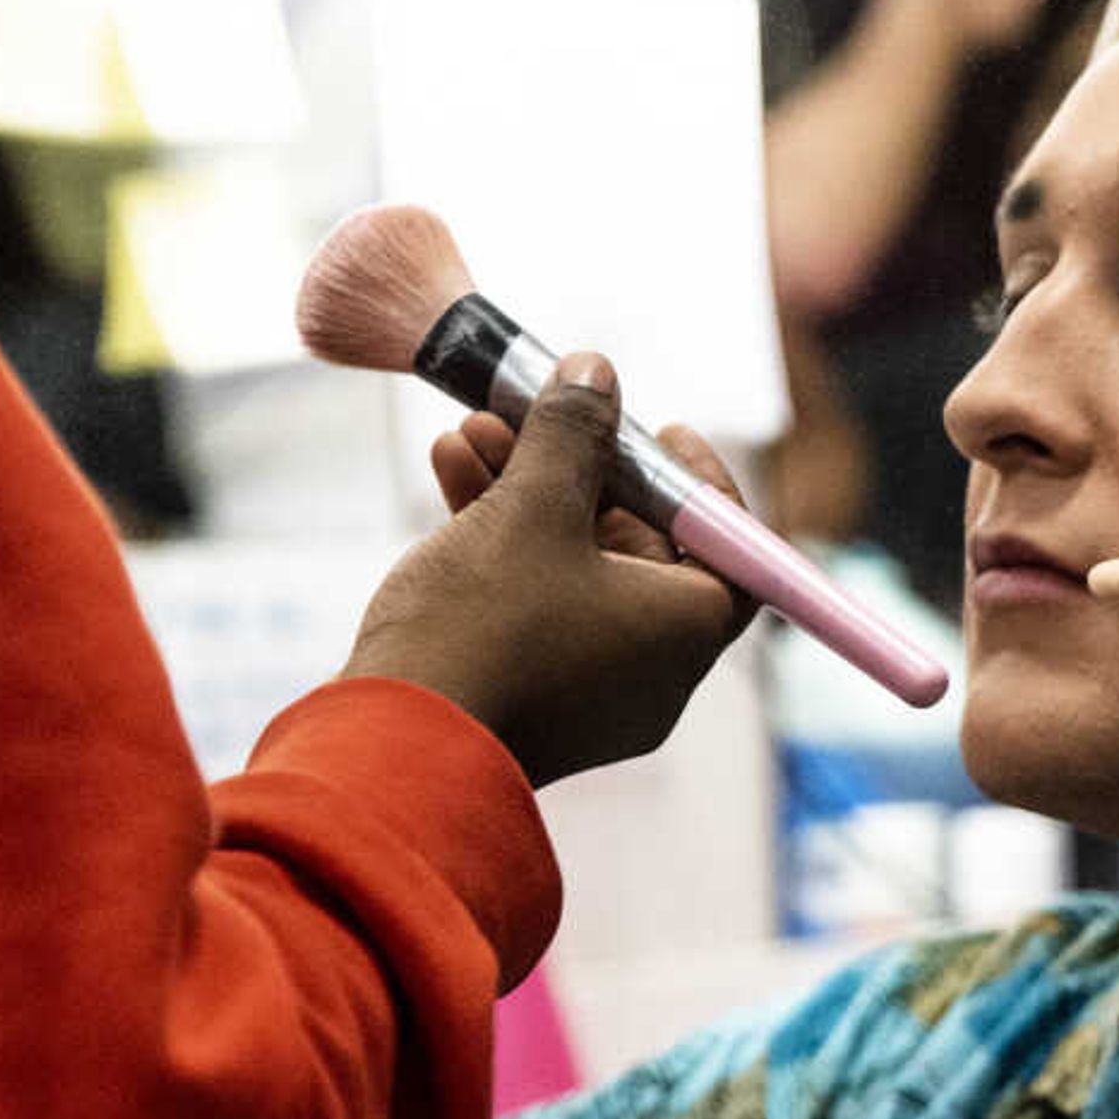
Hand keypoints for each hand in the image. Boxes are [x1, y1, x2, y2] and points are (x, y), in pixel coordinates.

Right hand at [343, 358, 756, 788]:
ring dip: (527, 490)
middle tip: (534, 407)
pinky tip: (450, 469)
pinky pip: (531, 606)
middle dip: (581, 466)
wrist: (391, 745)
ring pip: (571, 568)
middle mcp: (648, 671)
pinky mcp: (523, 697)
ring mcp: (585, 691)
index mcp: (684, 635)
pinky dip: (500, 541)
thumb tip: (596, 373)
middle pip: (638, 547)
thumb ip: (573, 433)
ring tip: (470, 428)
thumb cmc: (484, 626)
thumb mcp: (534, 506)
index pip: (728, 550)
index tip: (661, 429)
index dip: (698, 481)